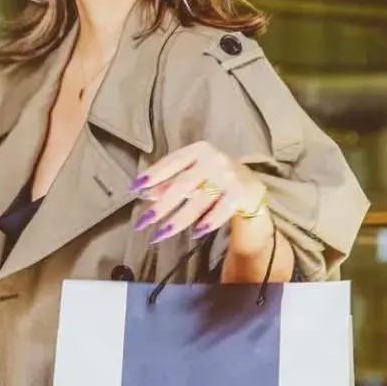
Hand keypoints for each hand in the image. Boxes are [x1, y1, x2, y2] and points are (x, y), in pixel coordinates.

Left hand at [129, 141, 267, 244]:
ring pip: (198, 201)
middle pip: (182, 185)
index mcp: (198, 151)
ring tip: (160, 234)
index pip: (171, 162)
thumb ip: (170, 182)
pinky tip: (195, 233)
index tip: (134, 188)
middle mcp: (213, 160)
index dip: (152, 175)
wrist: (252, 185)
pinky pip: (220, 211)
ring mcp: (228, 176)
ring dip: (178, 220)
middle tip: (142, 222)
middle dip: (161, 206)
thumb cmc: (214, 178)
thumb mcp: (192, 175)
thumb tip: (144, 193)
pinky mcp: (240, 194)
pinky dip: (208, 222)